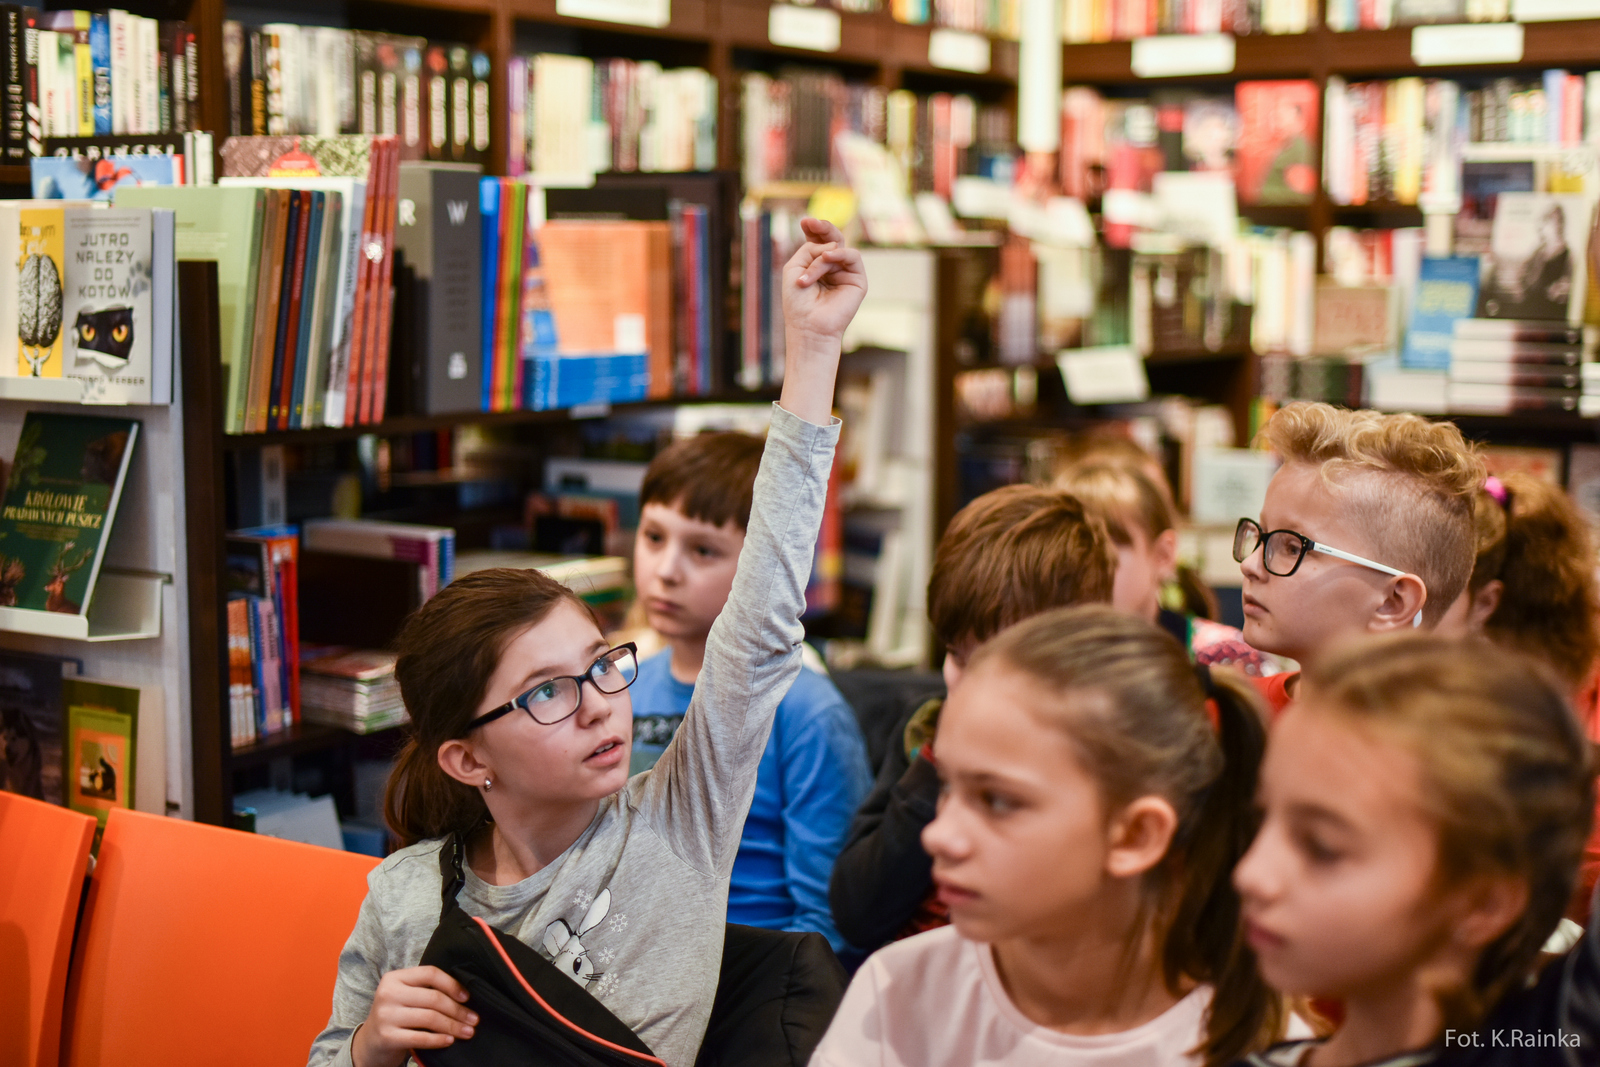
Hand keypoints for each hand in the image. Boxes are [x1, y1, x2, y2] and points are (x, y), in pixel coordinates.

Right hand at [352, 966, 477, 1066]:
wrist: (370, 1043)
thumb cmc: (395, 1016)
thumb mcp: (404, 996)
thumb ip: (425, 990)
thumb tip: (464, 994)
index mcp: (394, 978)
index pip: (430, 973)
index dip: (452, 984)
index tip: (467, 997)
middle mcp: (388, 994)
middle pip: (433, 998)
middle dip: (458, 1010)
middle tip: (474, 1019)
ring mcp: (386, 1016)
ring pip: (430, 1018)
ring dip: (453, 1026)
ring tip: (467, 1032)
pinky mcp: (387, 1037)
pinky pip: (421, 1038)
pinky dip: (439, 1039)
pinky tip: (450, 1040)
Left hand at [779, 218, 866, 424]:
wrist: (809, 327)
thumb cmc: (797, 302)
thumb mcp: (794, 267)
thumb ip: (809, 249)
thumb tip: (830, 244)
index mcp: (816, 266)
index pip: (818, 241)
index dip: (814, 229)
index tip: (805, 221)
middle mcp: (832, 268)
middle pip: (833, 239)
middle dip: (823, 228)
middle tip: (811, 222)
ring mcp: (846, 274)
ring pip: (838, 249)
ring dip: (821, 258)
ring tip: (809, 277)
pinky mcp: (858, 281)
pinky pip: (852, 257)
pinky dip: (838, 255)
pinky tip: (827, 258)